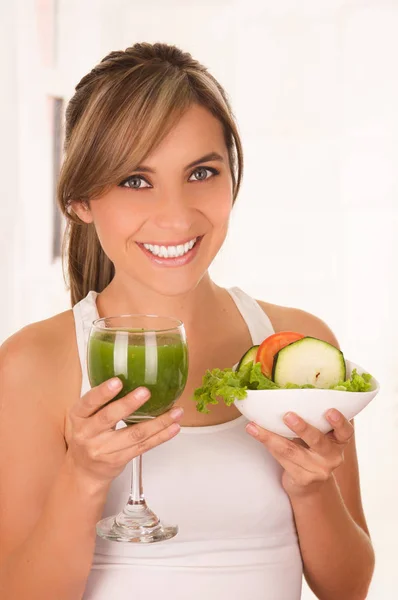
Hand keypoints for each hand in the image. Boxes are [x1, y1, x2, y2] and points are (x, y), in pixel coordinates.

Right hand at [65, 378, 182, 486]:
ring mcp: (103, 449)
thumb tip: (131, 373)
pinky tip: (173, 427)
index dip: (103, 392)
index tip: (117, 382)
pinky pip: (143, 447)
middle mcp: (87, 433)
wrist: (84, 470)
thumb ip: (101, 400)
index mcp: (78, 416)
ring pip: (134, 434)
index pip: (88, 402)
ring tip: (175, 412)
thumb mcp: (85, 416)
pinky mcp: (119, 459)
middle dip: (129, 404)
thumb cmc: (88, 435)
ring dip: (158, 422)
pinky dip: (161, 436)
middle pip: (109, 417)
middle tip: (145, 392)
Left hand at [246, 409, 353, 497]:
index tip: (330, 411)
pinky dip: (266, 442)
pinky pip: (281, 458)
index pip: (346, 431)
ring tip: (256, 426)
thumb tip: (287, 390)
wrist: (309, 486)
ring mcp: (318, 470)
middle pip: (318, 441)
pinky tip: (254, 432)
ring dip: (271, 436)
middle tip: (288, 416)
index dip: (339, 421)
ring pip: (291, 450)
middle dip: (303, 428)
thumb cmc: (311, 451)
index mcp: (338, 441)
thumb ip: (313, 419)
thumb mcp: (319, 436)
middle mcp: (332, 457)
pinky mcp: (302, 478)